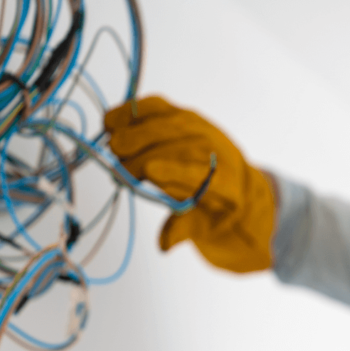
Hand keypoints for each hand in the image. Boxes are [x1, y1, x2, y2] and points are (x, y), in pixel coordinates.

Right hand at [104, 96, 275, 272]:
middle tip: (118, 169)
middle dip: (143, 154)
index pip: (199, 172)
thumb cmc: (216, 206)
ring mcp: (199, 127)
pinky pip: (156, 106)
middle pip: (176, 145)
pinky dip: (132, 111)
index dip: (174, 170)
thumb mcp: (206, 226)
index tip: (149, 172)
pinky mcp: (183, 113)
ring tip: (113, 147)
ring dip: (134, 132)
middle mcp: (214, 149)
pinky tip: (112, 122)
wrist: (237, 181)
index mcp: (224, 180)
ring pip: (164, 122)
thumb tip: (164, 245)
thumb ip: (183, 230)